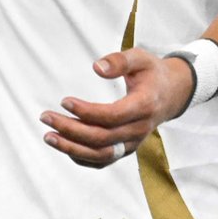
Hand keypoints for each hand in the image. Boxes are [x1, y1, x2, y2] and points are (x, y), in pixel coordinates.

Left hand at [40, 47, 193, 168]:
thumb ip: (119, 61)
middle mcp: (139, 130)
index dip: (86, 111)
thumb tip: (96, 68)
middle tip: (46, 117)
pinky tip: (63, 144)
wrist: (171, 94)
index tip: (64, 101)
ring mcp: (132, 143)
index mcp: (144, 106)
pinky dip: (81, 157)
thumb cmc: (151, 73)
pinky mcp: (125, 149)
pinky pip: (103, 160)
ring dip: (72, 148)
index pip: (112, 116)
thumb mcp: (140, 58)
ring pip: (100, 155)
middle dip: (71, 130)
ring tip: (48, 136)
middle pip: (102, 139)